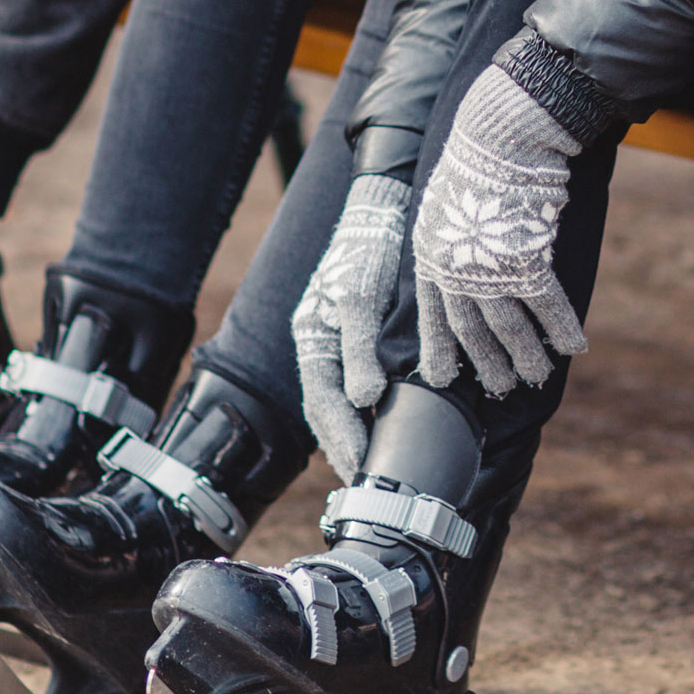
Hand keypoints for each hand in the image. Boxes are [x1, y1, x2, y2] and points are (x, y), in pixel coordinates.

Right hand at [293, 174, 411, 478]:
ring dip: (349, 433)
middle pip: (324, 408)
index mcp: (313, 338)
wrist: (380, 212)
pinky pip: (350, 382)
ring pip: (334, 399)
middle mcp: (318, 343)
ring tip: (368, 465)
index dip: (345, 437)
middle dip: (343, 445)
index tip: (365, 466)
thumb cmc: (369, 251)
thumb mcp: (362, 298)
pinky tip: (376, 424)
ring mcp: (332, 339)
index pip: (324, 402)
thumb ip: (360, 350)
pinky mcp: (352, 334)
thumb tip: (365, 400)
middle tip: (366, 481)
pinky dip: (360, 410)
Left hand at [411, 66, 585, 396]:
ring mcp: (488, 269)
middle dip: (487, 361)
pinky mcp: (525, 262)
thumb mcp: (447, 200)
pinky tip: (574, 347)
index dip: (439, 348)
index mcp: (429, 254)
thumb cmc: (478, 158)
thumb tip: (465, 254)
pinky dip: (561, 329)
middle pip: (470, 328)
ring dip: (525, 355)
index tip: (442, 378)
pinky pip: (546, 306)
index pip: (432, 314)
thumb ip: (453, 235)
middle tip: (502, 386)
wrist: (501, 135)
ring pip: (507, 325)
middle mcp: (453, 268)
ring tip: (537, 377)